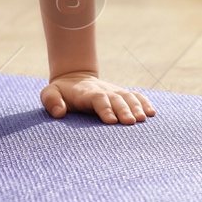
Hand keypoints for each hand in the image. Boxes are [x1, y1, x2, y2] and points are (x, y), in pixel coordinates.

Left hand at [41, 71, 155, 123]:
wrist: (74, 79)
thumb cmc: (61, 92)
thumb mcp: (49, 93)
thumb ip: (51, 101)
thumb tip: (60, 112)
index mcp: (86, 93)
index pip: (97, 99)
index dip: (105, 108)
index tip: (111, 121)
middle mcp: (103, 91)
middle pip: (116, 98)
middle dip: (124, 110)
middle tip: (131, 123)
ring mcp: (114, 91)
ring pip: (128, 97)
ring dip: (137, 107)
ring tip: (144, 119)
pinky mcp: (121, 94)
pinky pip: (135, 96)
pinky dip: (144, 103)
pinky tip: (152, 113)